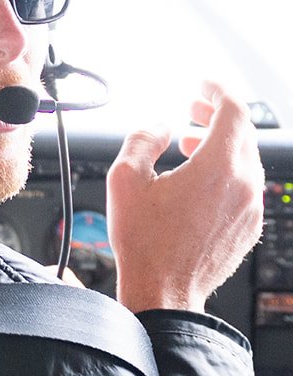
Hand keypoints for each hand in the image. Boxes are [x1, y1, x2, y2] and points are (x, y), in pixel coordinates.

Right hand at [105, 80, 263, 313]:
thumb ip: (142, 140)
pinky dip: (227, 170)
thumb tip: (157, 127)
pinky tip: (198, 178)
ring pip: (246, 159)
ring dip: (221, 143)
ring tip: (190, 144)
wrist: (164, 291)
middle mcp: (244, 186)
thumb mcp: (125, 178)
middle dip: (217, 114)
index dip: (217, 91)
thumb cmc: (145, 241)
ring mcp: (250, 209)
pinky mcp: (248, 227)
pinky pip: (245, 186)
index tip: (203, 85)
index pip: (234, 112)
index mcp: (219, 168)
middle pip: (243, 133)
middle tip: (193, 108)